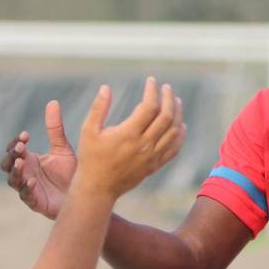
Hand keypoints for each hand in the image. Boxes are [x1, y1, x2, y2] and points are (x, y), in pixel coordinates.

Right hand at [1, 99, 77, 218]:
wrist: (85, 194)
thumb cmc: (71, 173)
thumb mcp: (62, 149)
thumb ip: (55, 129)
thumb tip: (52, 102)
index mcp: (29, 160)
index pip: (14, 149)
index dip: (16, 142)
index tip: (26, 135)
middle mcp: (25, 174)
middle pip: (6, 164)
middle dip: (11, 155)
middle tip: (21, 147)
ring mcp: (28, 188)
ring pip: (12, 180)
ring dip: (15, 171)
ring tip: (21, 163)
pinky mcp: (36, 202)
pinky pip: (26, 196)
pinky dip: (27, 189)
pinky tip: (33, 181)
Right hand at [73, 77, 184, 200]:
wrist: (98, 187)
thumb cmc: (91, 157)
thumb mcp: (88, 130)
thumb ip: (98, 108)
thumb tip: (105, 87)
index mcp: (128, 134)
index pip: (149, 106)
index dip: (152, 91)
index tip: (151, 81)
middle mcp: (143, 145)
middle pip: (166, 117)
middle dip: (169, 98)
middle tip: (167, 88)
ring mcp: (152, 156)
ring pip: (174, 131)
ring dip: (178, 114)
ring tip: (175, 101)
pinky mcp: (155, 165)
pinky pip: (174, 149)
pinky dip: (180, 135)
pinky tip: (180, 125)